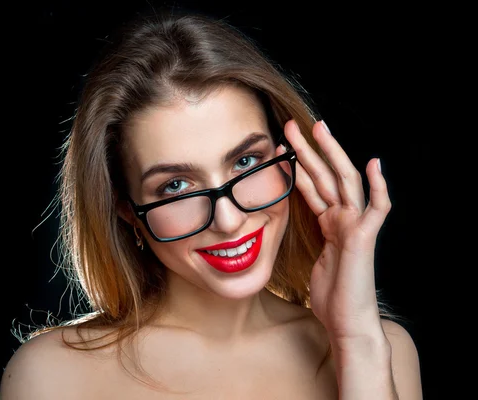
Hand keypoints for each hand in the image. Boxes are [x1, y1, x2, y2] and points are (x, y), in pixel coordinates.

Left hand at [283, 119, 391, 342]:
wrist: (346, 322)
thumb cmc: (330, 296)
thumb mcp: (313, 259)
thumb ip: (312, 239)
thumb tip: (292, 231)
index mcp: (330, 223)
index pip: (312, 186)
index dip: (298, 166)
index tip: (281, 147)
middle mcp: (344, 219)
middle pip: (326, 176)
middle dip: (309, 149)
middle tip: (292, 125)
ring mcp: (357, 226)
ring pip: (346, 182)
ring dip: (333, 154)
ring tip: (320, 128)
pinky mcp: (365, 237)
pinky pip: (377, 208)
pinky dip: (378, 187)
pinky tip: (374, 164)